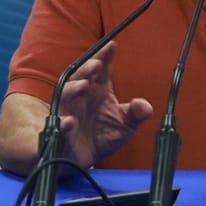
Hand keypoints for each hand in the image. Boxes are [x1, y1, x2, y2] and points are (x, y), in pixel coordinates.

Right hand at [54, 44, 152, 169]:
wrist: (83, 159)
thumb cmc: (101, 136)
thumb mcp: (125, 125)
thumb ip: (135, 114)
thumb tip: (145, 106)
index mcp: (97, 91)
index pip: (101, 70)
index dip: (105, 57)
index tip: (112, 45)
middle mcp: (81, 98)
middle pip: (81, 78)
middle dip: (88, 70)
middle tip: (97, 64)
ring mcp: (69, 113)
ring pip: (66, 97)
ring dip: (73, 90)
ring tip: (84, 85)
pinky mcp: (61, 133)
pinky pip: (59, 127)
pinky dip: (63, 125)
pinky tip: (69, 122)